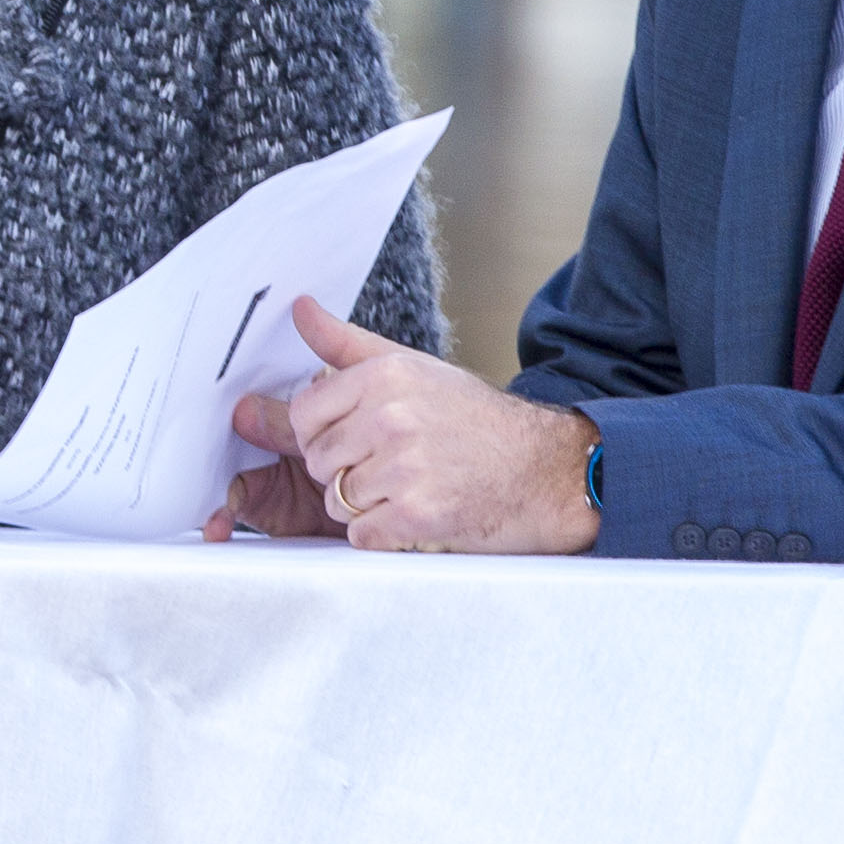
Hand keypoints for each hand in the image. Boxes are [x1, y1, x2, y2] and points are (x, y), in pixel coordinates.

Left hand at [206, 299, 597, 553]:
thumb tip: (300, 308)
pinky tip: (414, 515)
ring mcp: (403, 468)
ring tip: (407, 488)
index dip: (321, 433)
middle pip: (317, 461)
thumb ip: (346, 343)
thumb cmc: (475, 419)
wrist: (543, 468)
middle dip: (343, 471)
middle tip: (389, 466)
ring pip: (336, 501)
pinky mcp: (416, 515)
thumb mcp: (412, 367)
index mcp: (384, 376)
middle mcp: (390, 417)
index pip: (303, 414)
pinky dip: (382, 534)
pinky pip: (361, 535)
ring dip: (364, 505)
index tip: (352, 439)